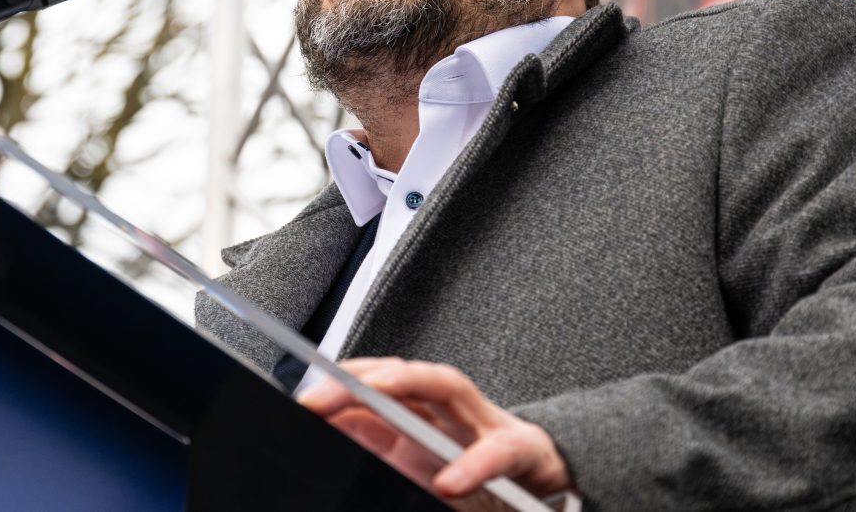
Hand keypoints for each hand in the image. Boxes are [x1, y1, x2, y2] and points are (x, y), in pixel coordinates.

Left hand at [297, 357, 573, 505]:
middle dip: (361, 376)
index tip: (304, 395)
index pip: (379, 381)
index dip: (342, 381)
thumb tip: (341, 432)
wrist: (551, 481)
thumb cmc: (484, 473)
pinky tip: (450, 482)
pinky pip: (498, 452)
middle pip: (403, 374)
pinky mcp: (524, 448)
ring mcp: (488, 420)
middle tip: (318, 397)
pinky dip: (474, 464)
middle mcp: (454, 407)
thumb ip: (385, 446)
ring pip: (449, 384)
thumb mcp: (426, 466)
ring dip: (410, 381)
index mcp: (427, 412)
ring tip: (376, 389)